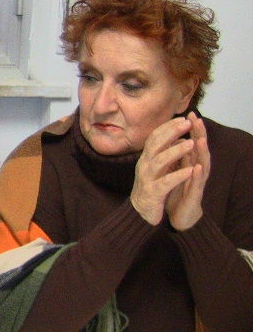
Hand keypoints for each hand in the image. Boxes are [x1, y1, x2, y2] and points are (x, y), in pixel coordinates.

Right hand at [130, 113, 207, 228]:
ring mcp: (147, 179)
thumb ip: (165, 153)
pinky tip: (190, 171)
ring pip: (159, 161)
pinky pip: (165, 183)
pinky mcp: (153, 193)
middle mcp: (144, 166)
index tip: (183, 119)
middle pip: (155, 144)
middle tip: (187, 124)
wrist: (140, 213)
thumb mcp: (156, 168)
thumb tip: (179, 138)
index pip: (155, 137)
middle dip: (171, 132)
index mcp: (146, 158)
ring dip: (176, 151)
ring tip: (191, 144)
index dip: (168, 127)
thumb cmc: (151, 188)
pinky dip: (177, 176)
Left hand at [165, 113, 209, 229]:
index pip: (192, 142)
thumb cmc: (178, 190)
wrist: (181, 214)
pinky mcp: (193, 195)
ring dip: (201, 152)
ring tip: (200, 139)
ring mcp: (196, 182)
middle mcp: (196, 169)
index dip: (191, 129)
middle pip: (199, 149)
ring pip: (201, 164)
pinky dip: (196, 175)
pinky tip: (197, 167)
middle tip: (197, 118)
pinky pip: (195, 184)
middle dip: (198, 134)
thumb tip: (175, 138)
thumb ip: (178, 155)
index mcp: (189, 162)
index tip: (188, 112)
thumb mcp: (176, 169)